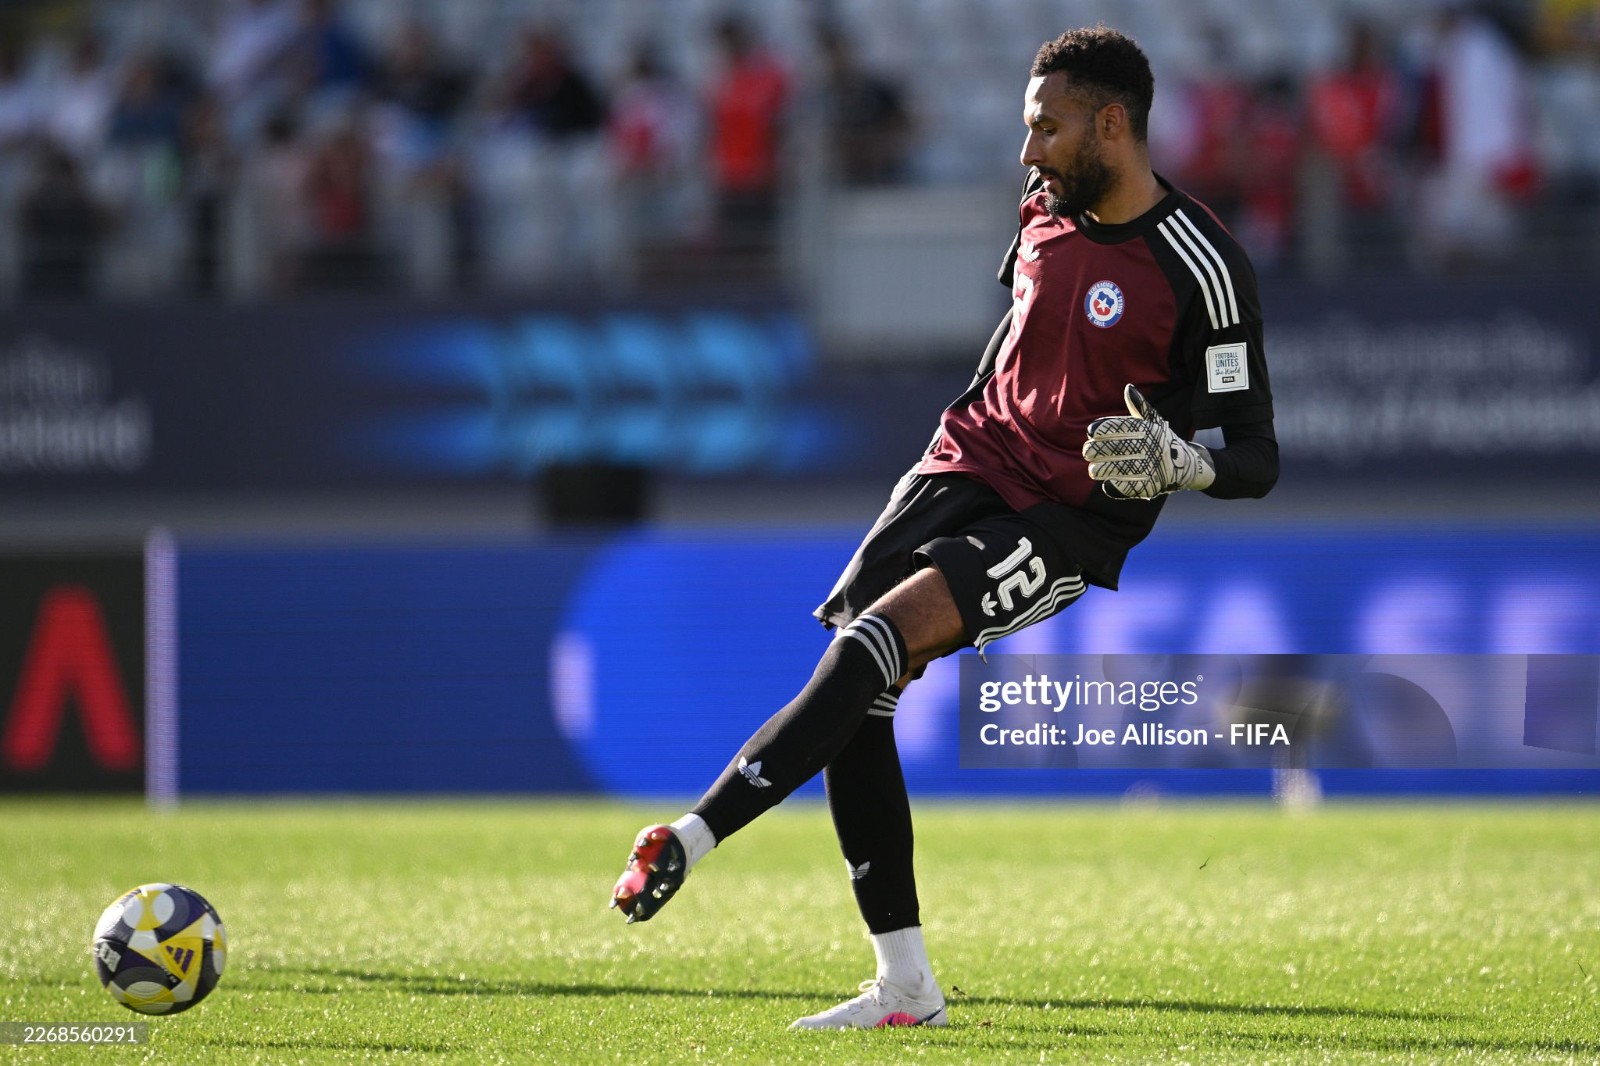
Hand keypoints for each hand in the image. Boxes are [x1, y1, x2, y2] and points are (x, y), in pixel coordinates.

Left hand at [1082, 385, 1214, 498]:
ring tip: (1093, 469)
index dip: (1104, 429)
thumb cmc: (1162, 441)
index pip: (1122, 427)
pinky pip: (1127, 487)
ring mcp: (1151, 468)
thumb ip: (1139, 406)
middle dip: (1097, 450)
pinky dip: (1114, 486)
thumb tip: (1128, 388)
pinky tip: (1107, 483)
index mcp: (1150, 430)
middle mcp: (1151, 448)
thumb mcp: (1154, 422)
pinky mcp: (1150, 487)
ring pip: (1118, 469)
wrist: (1185, 466)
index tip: (1090, 431)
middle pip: (1116, 449)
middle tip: (1087, 451)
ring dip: (1101, 469)